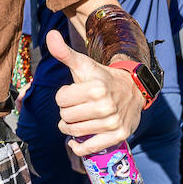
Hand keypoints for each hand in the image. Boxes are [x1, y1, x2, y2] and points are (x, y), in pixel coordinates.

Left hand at [49, 30, 142, 156]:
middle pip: (66, 117)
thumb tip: (50, 35)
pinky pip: (89, 148)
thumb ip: (64, 53)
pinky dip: (79, 147)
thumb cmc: (101, 77)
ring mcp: (113, 123)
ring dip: (70, 127)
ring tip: (78, 119)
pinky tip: (75, 141)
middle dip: (66, 112)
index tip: (73, 92)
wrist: (132, 90)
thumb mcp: (83, 64)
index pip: (60, 100)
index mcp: (96, 87)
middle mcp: (106, 106)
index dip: (63, 96)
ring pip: (75, 132)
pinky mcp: (118, 136)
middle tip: (77, 106)